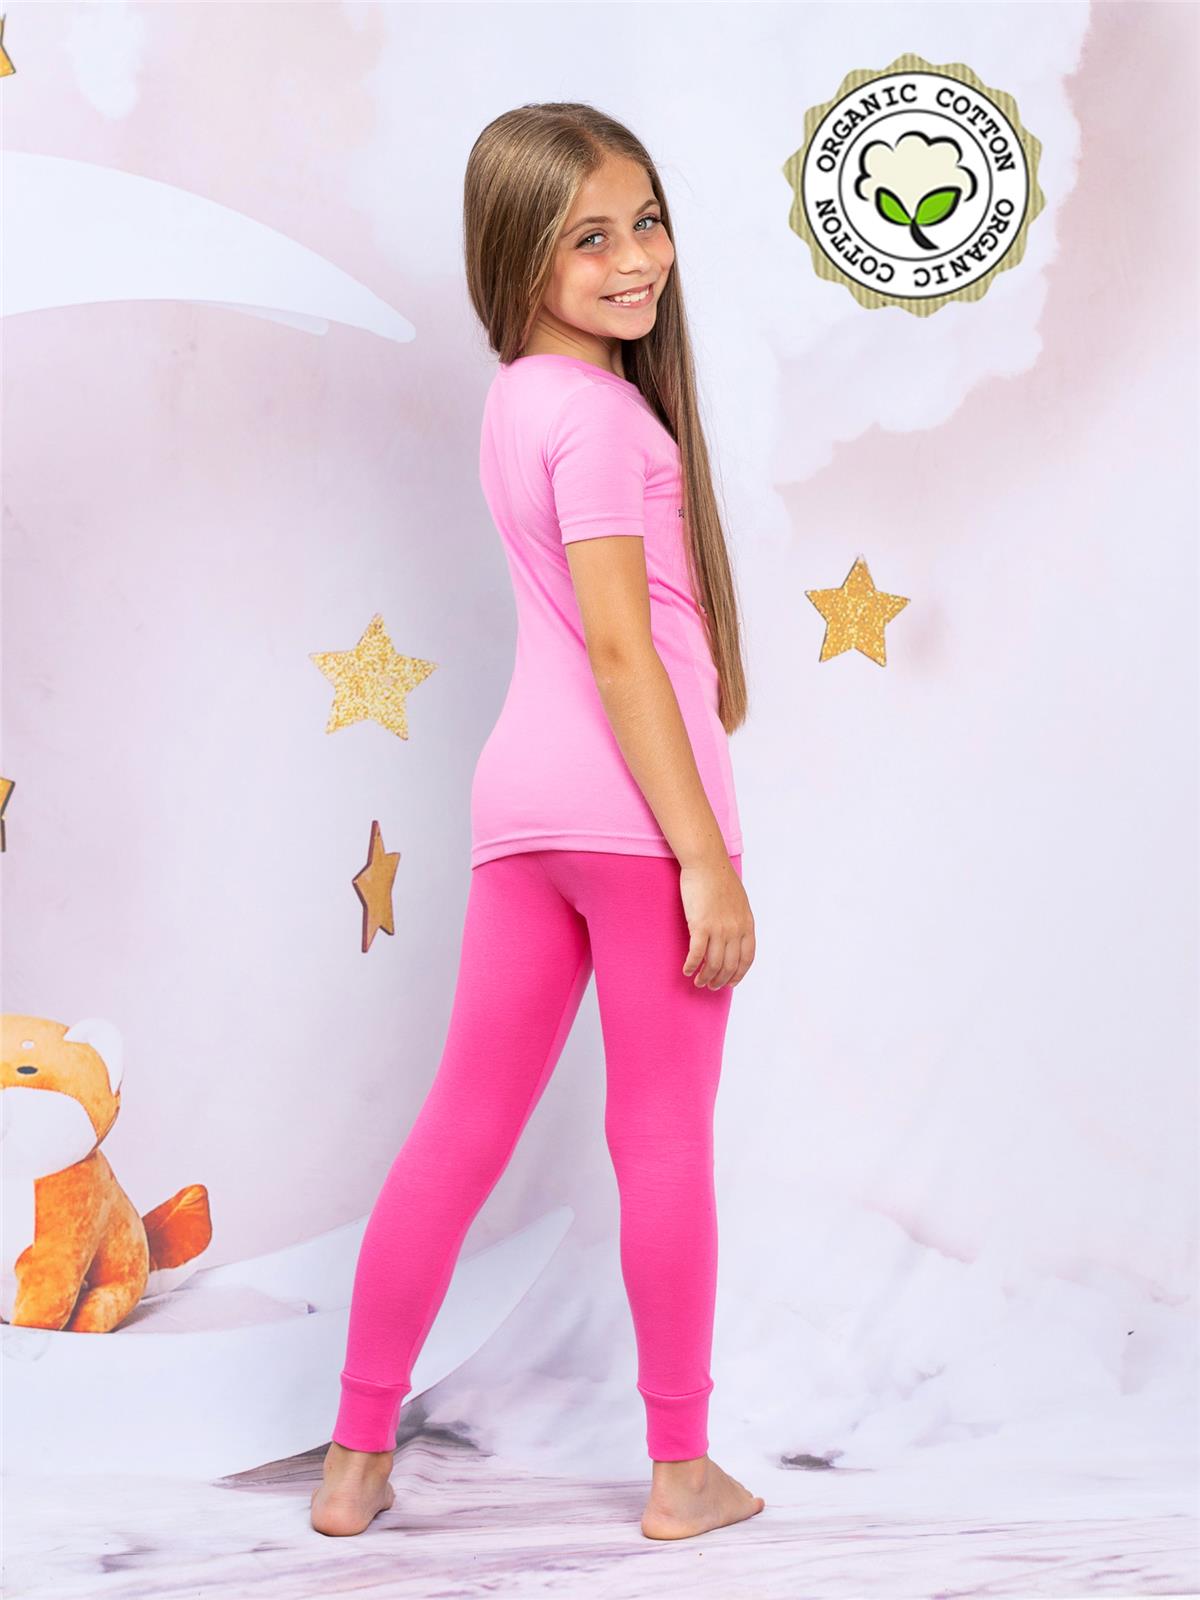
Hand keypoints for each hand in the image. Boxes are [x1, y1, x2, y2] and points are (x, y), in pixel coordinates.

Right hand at [679, 857, 755, 989]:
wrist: (707, 863)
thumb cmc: (719, 879)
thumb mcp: (739, 902)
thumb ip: (739, 920)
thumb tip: (734, 934)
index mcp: (747, 924)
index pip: (747, 958)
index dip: (739, 974)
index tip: (731, 983)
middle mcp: (735, 929)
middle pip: (729, 965)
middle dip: (720, 980)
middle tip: (711, 986)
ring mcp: (719, 928)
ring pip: (713, 964)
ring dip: (705, 977)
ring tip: (698, 982)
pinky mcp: (700, 925)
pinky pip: (696, 954)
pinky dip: (691, 966)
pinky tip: (687, 971)